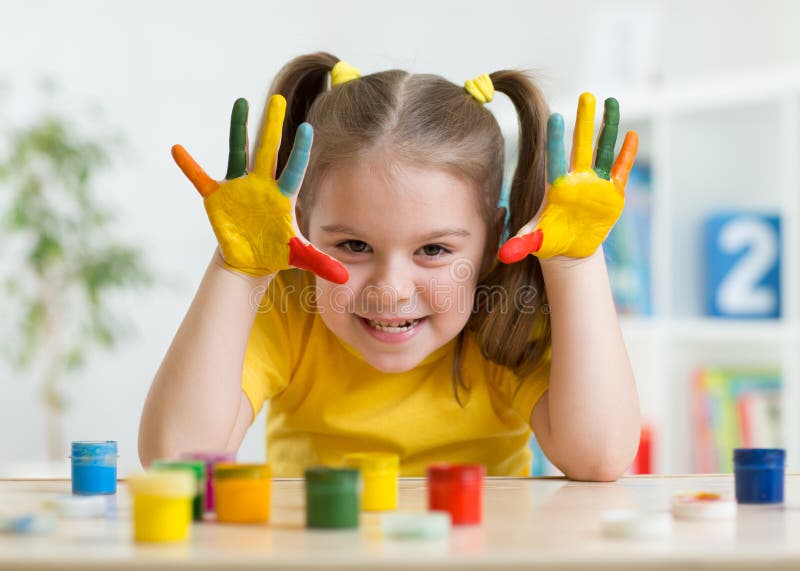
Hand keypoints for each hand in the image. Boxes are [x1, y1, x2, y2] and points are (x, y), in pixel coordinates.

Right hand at [171, 95, 348, 282]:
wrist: (251, 260)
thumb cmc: (278, 252)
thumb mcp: (300, 257)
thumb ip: (321, 262)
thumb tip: (345, 278)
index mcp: (283, 196)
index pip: (294, 170)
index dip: (300, 151)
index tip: (308, 127)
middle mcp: (262, 185)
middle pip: (268, 151)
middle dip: (273, 126)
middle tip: (278, 100)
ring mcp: (239, 187)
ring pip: (238, 152)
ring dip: (238, 128)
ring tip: (240, 103)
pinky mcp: (217, 197)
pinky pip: (200, 178)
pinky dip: (189, 165)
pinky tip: (177, 149)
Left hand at [498, 93, 637, 261]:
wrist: (570, 247)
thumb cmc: (549, 239)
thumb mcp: (535, 242)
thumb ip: (521, 244)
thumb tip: (504, 255)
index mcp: (556, 186)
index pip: (555, 159)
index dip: (556, 141)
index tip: (555, 118)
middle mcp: (576, 179)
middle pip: (581, 146)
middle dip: (585, 121)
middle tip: (587, 95)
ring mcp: (596, 183)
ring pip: (604, 151)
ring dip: (609, 127)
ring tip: (612, 102)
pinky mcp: (612, 192)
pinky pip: (620, 170)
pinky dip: (627, 155)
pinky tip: (632, 136)